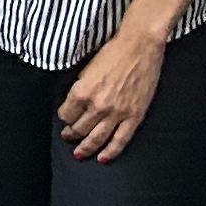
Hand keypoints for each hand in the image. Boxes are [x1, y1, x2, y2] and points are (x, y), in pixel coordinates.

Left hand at [55, 26, 165, 164]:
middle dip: (71, 134)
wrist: (140, 46)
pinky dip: (110, 152)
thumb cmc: (113, 52)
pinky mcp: (134, 116)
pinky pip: (120, 140)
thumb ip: (80, 89)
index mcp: (82, 91)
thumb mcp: (86, 69)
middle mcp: (97, 105)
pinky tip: (102, 159)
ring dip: (85, 148)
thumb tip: (74, 105)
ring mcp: (117, 113)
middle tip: (68, 137)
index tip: (66, 117)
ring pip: (97, 138)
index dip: (64, 116)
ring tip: (79, 153)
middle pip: (79, 128)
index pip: (66, 114)